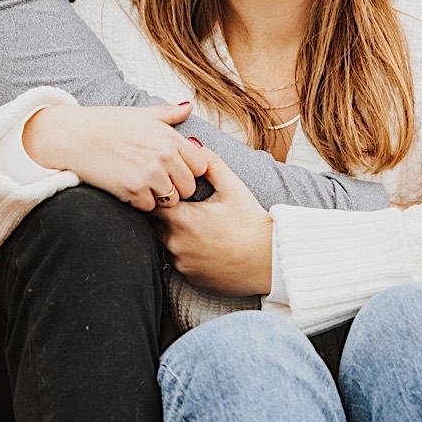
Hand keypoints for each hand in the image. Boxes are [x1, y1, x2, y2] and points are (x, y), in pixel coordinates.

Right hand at [22, 102, 208, 211]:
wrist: (71, 136)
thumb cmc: (104, 123)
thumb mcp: (139, 114)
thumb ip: (168, 114)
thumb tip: (188, 107)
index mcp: (169, 136)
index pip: (200, 165)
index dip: (187, 170)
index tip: (171, 169)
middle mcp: (164, 155)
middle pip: (188, 187)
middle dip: (174, 187)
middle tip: (153, 180)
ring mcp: (150, 173)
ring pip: (170, 200)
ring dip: (156, 196)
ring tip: (138, 182)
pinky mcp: (133, 189)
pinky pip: (148, 207)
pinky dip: (138, 202)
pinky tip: (125, 187)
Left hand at [153, 150, 272, 296]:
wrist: (271, 262)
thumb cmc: (252, 223)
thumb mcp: (232, 188)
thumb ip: (210, 163)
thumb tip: (193, 143)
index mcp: (180, 219)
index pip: (150, 202)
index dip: (157, 194)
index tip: (167, 190)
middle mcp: (174, 244)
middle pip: (153, 223)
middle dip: (162, 214)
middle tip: (180, 206)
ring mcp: (180, 263)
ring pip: (163, 243)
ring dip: (171, 234)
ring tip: (194, 227)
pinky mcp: (189, 278)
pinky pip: (176, 261)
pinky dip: (183, 252)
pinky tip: (202, 245)